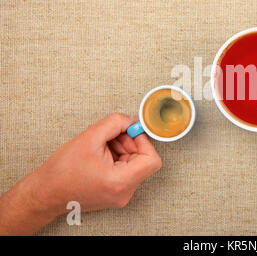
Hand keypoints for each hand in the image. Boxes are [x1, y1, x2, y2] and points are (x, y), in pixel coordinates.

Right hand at [35, 113, 161, 212]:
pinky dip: (117, 157)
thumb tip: (131, 119)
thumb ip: (115, 123)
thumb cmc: (62, 171)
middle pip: (143, 160)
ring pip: (134, 164)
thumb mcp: (90, 137)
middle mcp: (124, 192)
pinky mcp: (115, 193)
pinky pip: (126, 170)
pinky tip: (100, 153)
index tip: (130, 131)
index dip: (143, 141)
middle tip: (111, 135)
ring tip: (101, 145)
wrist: (45, 193)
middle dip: (129, 142)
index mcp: (120, 182)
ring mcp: (121, 195)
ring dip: (121, 149)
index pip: (152, 160)